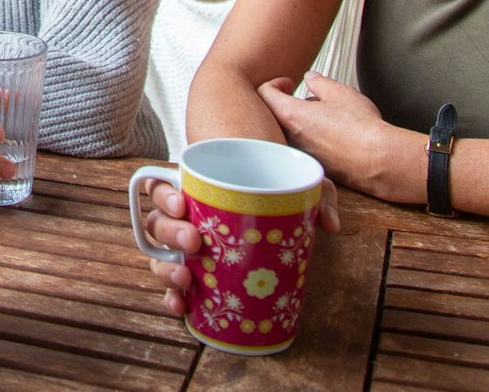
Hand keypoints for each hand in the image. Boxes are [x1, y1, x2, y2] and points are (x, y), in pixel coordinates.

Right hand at [142, 174, 342, 317]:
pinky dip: (173, 296)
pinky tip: (182, 305)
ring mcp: (185, 248)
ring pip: (159, 255)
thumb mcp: (299, 183)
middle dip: (171, 232)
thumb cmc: (275, 193)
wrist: (270, 213)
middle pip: (158, 223)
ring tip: (185, 278)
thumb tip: (330, 225)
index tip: (183, 203)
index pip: (160, 186)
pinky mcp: (194, 274)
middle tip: (195, 241)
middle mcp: (182, 218)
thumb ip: (320, 193)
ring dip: (165, 268)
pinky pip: (174, 286)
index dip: (163, 195)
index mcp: (193, 189)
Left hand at [258, 70, 418, 203]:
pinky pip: (301, 149)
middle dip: (285, 103)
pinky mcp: (312, 166)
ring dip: (298, 121)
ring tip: (321, 115)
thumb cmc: (360, 126)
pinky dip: (308, 138)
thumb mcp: (339, 92)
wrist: (378, 160)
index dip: (275, 84)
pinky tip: (329, 135)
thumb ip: (319, 82)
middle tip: (303, 98)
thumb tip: (310, 78)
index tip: (289, 83)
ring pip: (288, 133)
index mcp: (290, 115)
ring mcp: (300, 154)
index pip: (264, 94)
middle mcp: (289, 137)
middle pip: (273, 115)